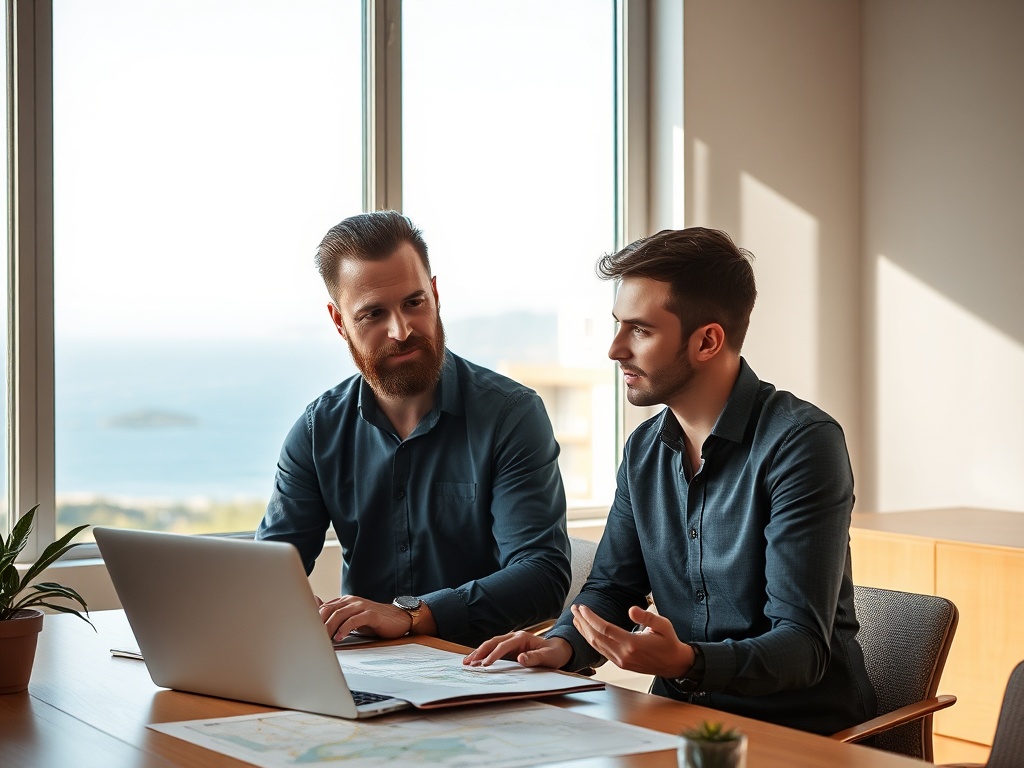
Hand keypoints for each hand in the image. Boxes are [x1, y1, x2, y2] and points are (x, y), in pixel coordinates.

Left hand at [317, 595, 412, 640]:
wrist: (398, 619)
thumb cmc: (373, 621)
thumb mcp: (352, 619)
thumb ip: (336, 617)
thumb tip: (317, 617)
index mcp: (345, 601)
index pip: (324, 608)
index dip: (313, 620)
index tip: (306, 633)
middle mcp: (352, 601)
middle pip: (329, 610)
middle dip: (318, 624)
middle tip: (311, 638)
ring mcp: (362, 606)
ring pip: (339, 614)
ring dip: (329, 627)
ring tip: (323, 639)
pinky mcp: (371, 614)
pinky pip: (354, 620)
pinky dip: (345, 628)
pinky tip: (340, 637)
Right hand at [462, 631, 572, 669]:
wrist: (558, 649)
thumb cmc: (554, 653)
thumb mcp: (548, 657)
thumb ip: (535, 658)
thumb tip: (520, 658)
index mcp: (522, 637)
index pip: (503, 646)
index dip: (493, 655)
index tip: (485, 665)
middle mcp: (514, 637)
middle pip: (493, 642)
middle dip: (479, 652)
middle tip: (468, 663)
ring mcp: (511, 642)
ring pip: (491, 645)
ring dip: (479, 653)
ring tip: (466, 662)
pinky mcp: (509, 648)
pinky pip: (494, 650)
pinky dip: (484, 655)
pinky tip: (476, 661)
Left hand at [571, 604, 694, 677]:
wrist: (674, 664)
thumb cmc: (668, 642)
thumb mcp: (663, 625)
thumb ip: (646, 617)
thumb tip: (631, 610)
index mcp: (632, 644)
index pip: (604, 629)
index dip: (591, 618)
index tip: (582, 608)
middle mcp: (623, 654)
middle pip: (596, 637)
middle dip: (583, 622)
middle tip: (574, 608)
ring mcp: (621, 661)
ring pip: (596, 645)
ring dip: (584, 631)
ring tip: (576, 618)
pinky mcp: (620, 663)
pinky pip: (601, 651)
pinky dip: (591, 640)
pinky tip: (587, 632)